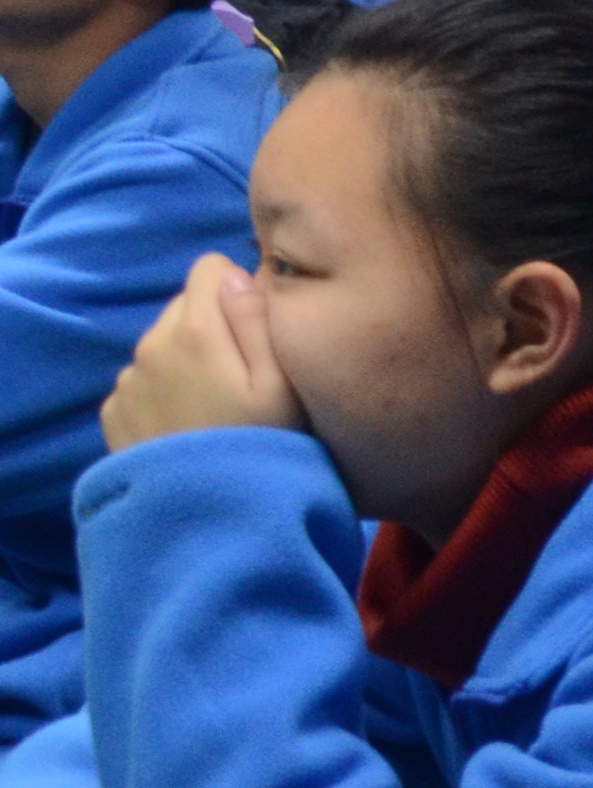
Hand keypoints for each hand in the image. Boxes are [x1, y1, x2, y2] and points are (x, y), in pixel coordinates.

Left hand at [103, 258, 297, 451]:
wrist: (208, 519)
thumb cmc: (264, 447)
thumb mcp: (283, 383)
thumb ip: (258, 319)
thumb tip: (235, 275)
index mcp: (195, 329)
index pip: (210, 267)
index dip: (239, 289)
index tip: (259, 329)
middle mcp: (150, 345)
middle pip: (185, 305)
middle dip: (213, 325)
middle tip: (244, 375)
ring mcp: (127, 382)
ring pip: (163, 344)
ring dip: (187, 359)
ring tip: (217, 406)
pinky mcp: (114, 414)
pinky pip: (143, 381)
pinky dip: (164, 392)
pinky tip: (188, 427)